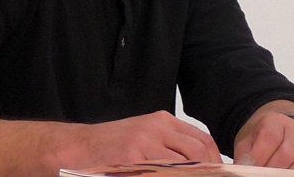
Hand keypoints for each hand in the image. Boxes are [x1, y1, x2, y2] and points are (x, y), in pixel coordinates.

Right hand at [56, 111, 222, 167]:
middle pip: (198, 152)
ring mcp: (144, 144)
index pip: (202, 139)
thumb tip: (199, 164)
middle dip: (209, 171)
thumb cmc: (108, 146)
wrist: (74, 148)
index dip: (215, 160)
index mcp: (162, 121)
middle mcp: (156, 129)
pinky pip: (163, 172)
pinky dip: (171, 175)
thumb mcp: (142, 137)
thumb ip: (169, 147)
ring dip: (192, 175)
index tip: (219, 173)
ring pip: (184, 164)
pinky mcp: (132, 159)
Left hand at [233, 107, 293, 172]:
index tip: (251, 168)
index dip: (259, 157)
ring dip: (289, 175)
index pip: (270, 137)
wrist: (280, 133)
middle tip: (261, 175)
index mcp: (276, 122)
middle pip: (285, 155)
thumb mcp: (248, 142)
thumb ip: (245, 156)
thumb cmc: (262, 140)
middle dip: (271, 171)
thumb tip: (243, 169)